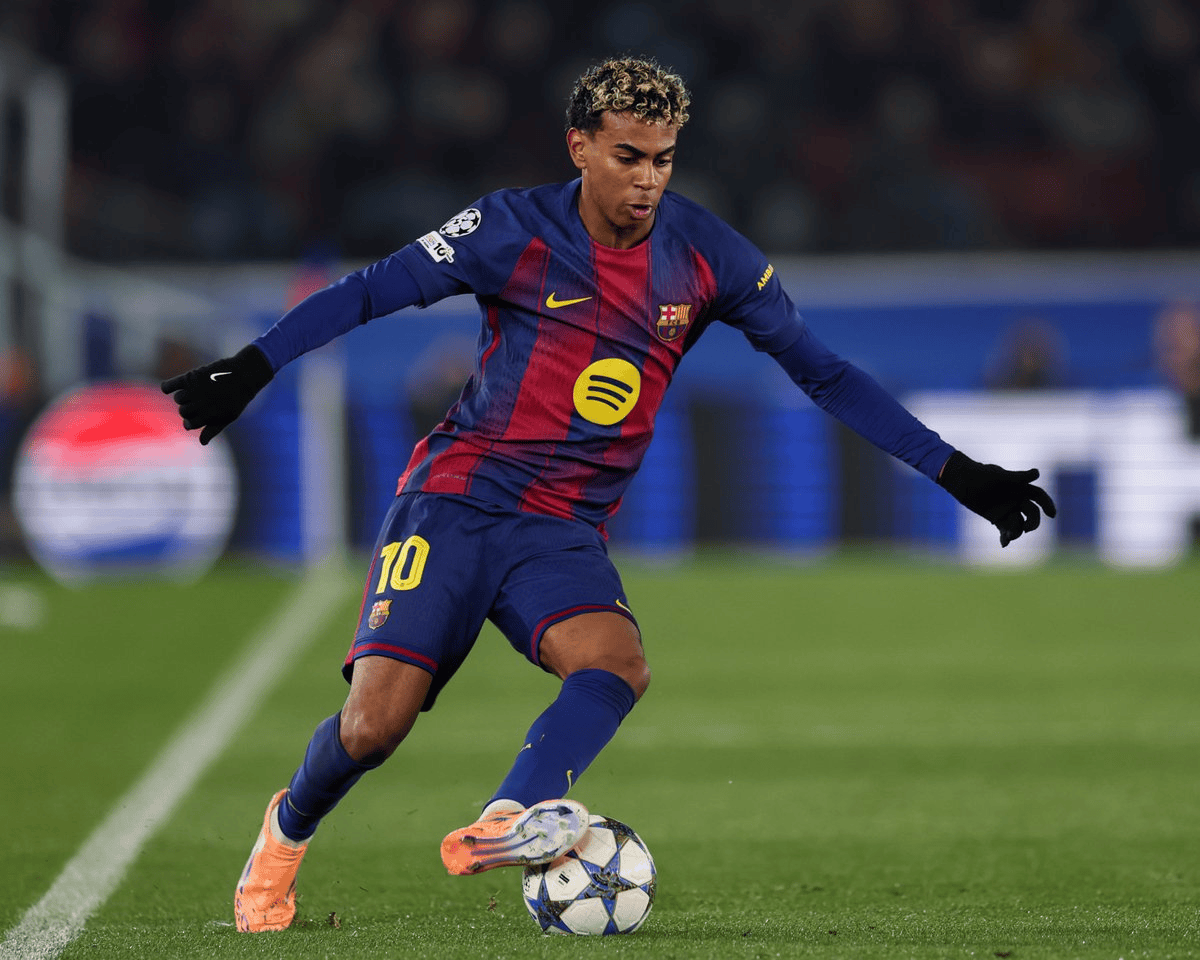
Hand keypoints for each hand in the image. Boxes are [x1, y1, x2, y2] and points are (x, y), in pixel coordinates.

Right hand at [161, 345, 272, 443]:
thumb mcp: (228, 416)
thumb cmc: (237, 398)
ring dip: (182, 397)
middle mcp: (200, 404)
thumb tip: (202, 443)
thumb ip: (214, 429)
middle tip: (197, 402)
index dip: (191, 421)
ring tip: (192, 392)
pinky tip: (168, 388)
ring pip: (178, 399)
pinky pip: (170, 385)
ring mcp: (194, 390)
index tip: (196, 416)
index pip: (189, 424)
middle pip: (183, 411)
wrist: (244, 374)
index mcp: (209, 415)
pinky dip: (167, 387)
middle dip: (188, 409)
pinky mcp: (190, 377)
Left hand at [937, 451, 1057, 546]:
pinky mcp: (996, 518)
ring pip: (1019, 524)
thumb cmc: (980, 474)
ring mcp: (1006, 510)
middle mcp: (1016, 500)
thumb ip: (1018, 477)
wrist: (961, 481)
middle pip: (1032, 514)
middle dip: (1033, 523)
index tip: (1052, 514)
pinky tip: (1004, 543)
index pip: (1038, 496)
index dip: (1047, 504)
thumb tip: (1037, 473)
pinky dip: (1006, 537)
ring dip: (1017, 531)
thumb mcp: (999, 476)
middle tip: (1027, 529)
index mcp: (1020, 487)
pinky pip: (1005, 530)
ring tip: (1010, 536)